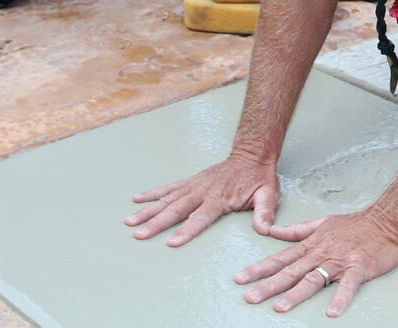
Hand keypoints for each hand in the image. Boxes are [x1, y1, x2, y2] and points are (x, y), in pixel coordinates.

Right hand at [125, 154, 278, 246]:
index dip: (186, 230)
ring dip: (148, 210)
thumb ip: (265, 212)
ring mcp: (194, 185)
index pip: (200, 218)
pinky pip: (168, 187)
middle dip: (156, 223)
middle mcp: (202, 192)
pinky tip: (137, 199)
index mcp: (220, 199)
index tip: (171, 242)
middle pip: (176, 210)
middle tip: (139, 234)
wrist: (252, 154)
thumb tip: (265, 229)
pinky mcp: (191, 181)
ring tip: (129, 221)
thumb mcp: (268, 194)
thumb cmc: (259, 178)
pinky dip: (152, 193)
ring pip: (167, 199)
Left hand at [235, 209, 397, 316]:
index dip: (259, 269)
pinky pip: (348, 286)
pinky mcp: (358, 268)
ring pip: (314, 279)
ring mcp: (339, 261)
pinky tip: (331, 313)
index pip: (280, 258)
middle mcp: (321, 254)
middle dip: (269, 285)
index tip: (240, 278)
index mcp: (311, 245)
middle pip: (291, 272)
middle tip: (250, 297)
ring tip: (280, 308)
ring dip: (296, 294)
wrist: (386, 220)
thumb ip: (296, 230)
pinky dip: (340, 299)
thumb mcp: (321, 222)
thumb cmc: (355, 224)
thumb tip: (272, 230)